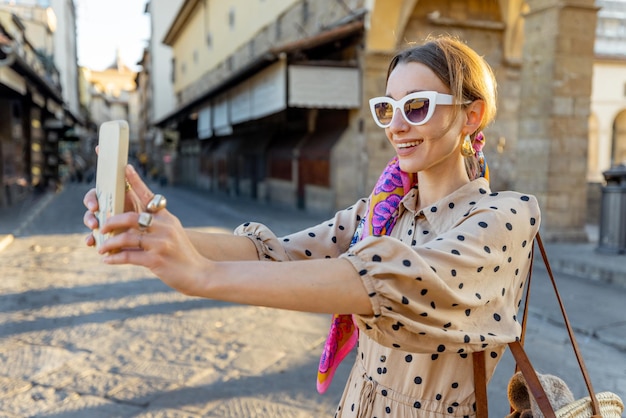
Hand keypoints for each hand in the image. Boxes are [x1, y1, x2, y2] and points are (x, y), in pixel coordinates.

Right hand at [83, 164, 150, 245]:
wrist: (159, 244)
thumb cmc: (154, 220)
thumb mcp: (147, 204)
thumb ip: (137, 188)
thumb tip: (127, 166)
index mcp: (119, 196)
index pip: (102, 187)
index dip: (94, 191)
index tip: (94, 201)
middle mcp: (110, 207)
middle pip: (93, 201)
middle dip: (91, 203)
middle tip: (95, 208)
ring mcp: (107, 222)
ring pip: (91, 218)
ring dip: (90, 220)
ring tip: (95, 226)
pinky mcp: (106, 237)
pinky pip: (93, 237)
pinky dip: (91, 239)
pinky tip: (91, 242)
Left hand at [94, 167, 208, 294]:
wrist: (198, 273)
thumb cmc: (182, 253)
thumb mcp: (172, 232)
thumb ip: (154, 224)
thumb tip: (127, 221)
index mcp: (167, 218)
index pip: (148, 196)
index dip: (135, 181)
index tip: (124, 167)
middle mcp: (164, 227)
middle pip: (131, 217)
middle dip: (111, 222)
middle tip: (100, 227)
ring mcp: (160, 243)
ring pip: (126, 238)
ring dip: (109, 243)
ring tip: (100, 248)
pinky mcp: (156, 259)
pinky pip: (128, 256)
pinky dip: (114, 258)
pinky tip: (107, 260)